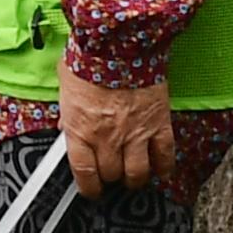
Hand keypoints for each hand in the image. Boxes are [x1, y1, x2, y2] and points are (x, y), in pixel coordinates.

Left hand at [58, 57, 172, 198]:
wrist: (120, 41)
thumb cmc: (90, 58)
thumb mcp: (66, 86)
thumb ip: (68, 113)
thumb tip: (67, 127)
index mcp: (81, 129)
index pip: (83, 172)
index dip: (88, 187)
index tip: (91, 190)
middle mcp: (108, 137)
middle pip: (111, 174)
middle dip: (110, 178)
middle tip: (112, 174)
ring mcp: (135, 133)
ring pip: (138, 173)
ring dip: (135, 178)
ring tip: (134, 177)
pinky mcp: (159, 123)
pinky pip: (165, 155)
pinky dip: (164, 167)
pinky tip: (161, 170)